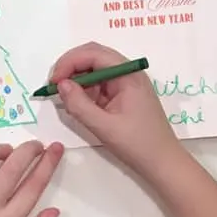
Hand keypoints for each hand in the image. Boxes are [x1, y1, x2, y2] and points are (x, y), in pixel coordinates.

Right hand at [50, 42, 180, 181]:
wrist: (162, 162)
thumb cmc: (138, 144)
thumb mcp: (104, 127)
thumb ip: (80, 105)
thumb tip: (61, 85)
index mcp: (128, 74)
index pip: (94, 54)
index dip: (69, 62)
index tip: (53, 82)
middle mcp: (127, 73)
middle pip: (94, 56)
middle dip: (71, 67)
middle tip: (53, 85)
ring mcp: (126, 84)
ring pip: (95, 70)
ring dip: (76, 79)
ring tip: (63, 96)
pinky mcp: (123, 95)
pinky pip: (99, 85)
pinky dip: (84, 91)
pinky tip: (76, 103)